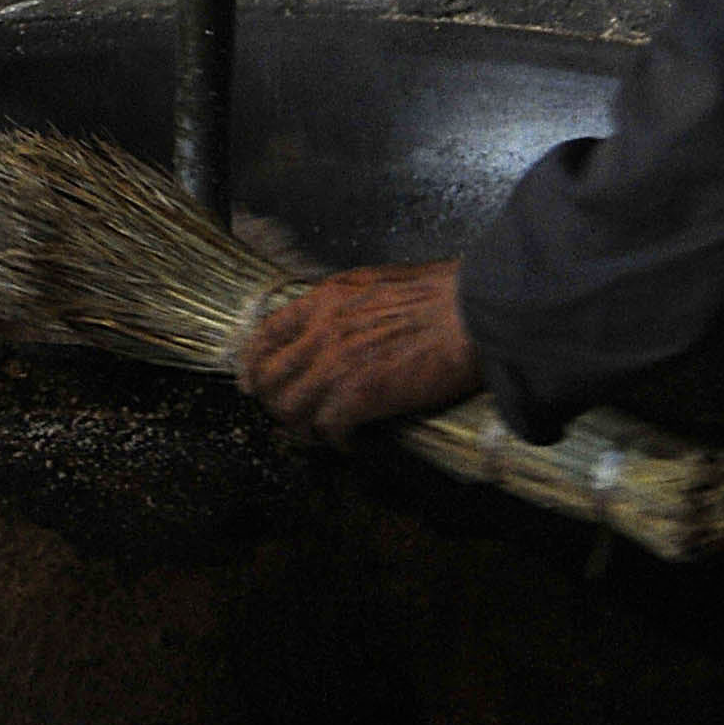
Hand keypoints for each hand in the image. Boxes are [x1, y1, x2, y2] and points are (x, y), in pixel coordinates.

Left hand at [237, 257, 482, 441]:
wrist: (470, 313)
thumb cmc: (437, 294)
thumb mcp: (374, 282)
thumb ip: (344, 303)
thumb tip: (333, 321)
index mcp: (323, 300)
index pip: (265, 334)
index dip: (253, 363)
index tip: (253, 381)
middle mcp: (320, 332)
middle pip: (267, 377)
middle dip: (272, 401)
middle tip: (290, 414)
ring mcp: (337, 366)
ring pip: (288, 408)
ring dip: (300, 426)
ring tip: (318, 432)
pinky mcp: (360, 397)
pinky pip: (327, 429)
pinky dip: (335, 441)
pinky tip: (350, 442)